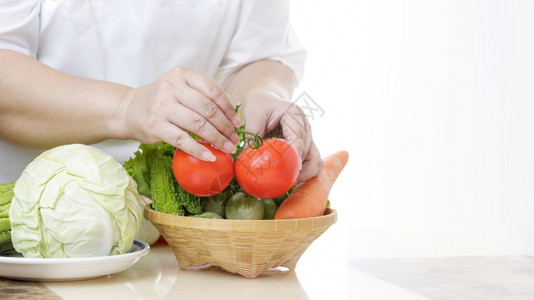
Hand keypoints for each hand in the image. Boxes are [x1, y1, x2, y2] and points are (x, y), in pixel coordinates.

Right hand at [119, 67, 241, 160]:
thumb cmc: (162, 101)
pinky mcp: (156, 126)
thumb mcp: (180, 88)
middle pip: (208, 109)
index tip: (237, 123)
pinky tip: (209, 155)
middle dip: (225, 127)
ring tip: (227, 148)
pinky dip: (199, 149)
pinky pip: (183, 140)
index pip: (213, 91)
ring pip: (198, 124)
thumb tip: (232, 119)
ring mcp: (162, 107)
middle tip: (234, 139)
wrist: (129, 109)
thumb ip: (202, 96)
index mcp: (181, 75)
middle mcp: (171, 88)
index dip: (229, 109)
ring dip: (216, 139)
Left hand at [240, 91, 322, 182]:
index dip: (294, 156)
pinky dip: (306, 174)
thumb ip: (253, 133)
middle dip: (297, 168)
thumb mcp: (253, 114)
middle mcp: (305, 127)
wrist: (267, 100)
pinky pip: (313, 164)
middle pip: (308, 152)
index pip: (298, 138)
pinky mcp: (306, 148)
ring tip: (289, 183)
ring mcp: (308, 138)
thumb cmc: (259, 105)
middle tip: (283, 181)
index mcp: (294, 114)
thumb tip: (251, 156)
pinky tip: (292, 180)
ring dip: (305, 174)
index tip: (288, 171)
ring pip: (315, 161)